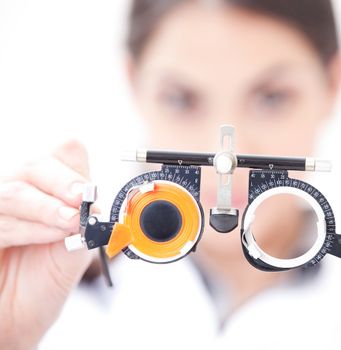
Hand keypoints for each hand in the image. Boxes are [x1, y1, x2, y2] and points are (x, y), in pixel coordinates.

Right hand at [0, 140, 93, 348]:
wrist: (15, 320)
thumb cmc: (42, 284)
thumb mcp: (74, 249)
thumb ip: (85, 223)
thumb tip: (97, 204)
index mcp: (45, 192)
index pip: (59, 158)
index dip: (73, 168)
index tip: (89, 189)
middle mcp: (18, 194)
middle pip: (35, 167)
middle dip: (63, 183)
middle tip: (82, 199)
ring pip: (15, 191)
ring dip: (47, 208)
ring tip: (70, 223)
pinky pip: (0, 219)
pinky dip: (29, 226)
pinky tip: (49, 235)